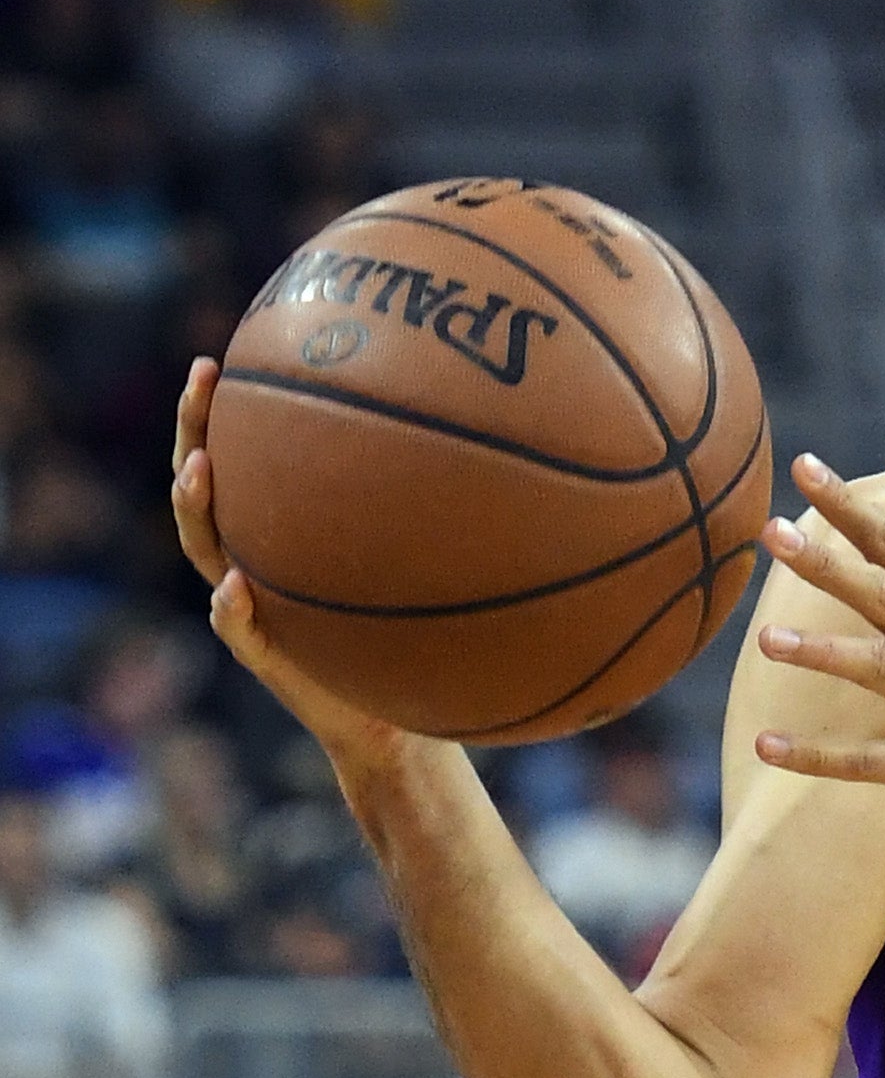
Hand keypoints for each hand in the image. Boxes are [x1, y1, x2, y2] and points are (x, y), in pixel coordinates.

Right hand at [171, 357, 411, 777]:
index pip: (239, 457)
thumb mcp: (425, 568)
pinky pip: (237, 629)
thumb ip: (433, 516)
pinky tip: (234, 585)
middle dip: (195, 429)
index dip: (222, 410)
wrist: (398, 719)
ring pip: (204, 548)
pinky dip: (230, 608)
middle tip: (205, 377)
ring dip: (196, 507)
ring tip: (200, 470)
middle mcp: (253, 559)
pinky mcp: (265, 656)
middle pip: (203, 486)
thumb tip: (495, 445)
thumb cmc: (414, 634)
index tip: (225, 357)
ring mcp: (249, 606)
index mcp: (279, 533)